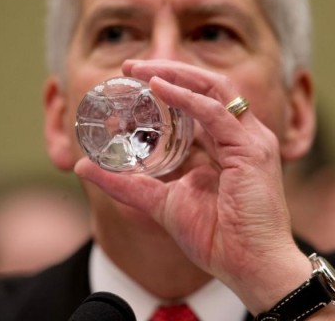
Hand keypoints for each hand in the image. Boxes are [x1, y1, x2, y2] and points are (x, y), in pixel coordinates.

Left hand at [75, 59, 311, 312]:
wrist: (250, 267)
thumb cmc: (217, 237)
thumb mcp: (161, 202)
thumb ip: (126, 184)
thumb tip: (82, 167)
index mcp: (224, 145)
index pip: (196, 104)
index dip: (165, 89)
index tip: (130, 82)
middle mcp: (240, 135)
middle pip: (206, 86)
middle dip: (168, 72)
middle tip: (131, 67)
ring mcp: (250, 139)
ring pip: (213, 88)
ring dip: (176, 75)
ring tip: (141, 70)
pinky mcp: (251, 149)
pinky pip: (216, 112)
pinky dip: (187, 97)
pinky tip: (159, 88)